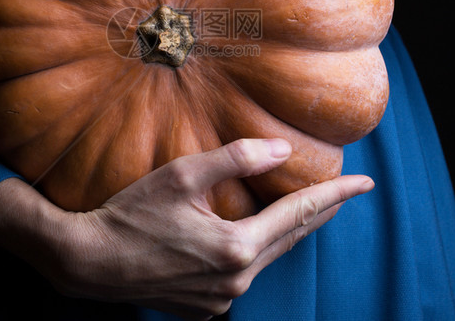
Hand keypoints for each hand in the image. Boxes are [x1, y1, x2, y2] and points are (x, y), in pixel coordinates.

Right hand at [0, 138, 374, 319]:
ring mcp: (221, 300)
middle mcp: (236, 281)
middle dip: (318, 214)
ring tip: (304, 211)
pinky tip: (250, 237)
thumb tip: (282, 150)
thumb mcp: (182, 176)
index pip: (298, 214)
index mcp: (236, 248)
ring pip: (266, 259)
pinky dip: (254, 252)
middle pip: (289, 239)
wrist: (88, 262)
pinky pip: (242, 275)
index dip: (335, 195)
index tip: (366, 183)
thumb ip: (236, 159)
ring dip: (285, 233)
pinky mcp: (205, 310)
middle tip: (344, 193)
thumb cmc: (131, 214)